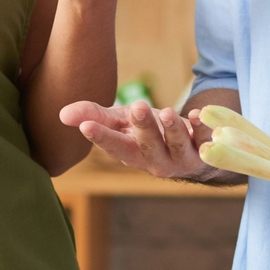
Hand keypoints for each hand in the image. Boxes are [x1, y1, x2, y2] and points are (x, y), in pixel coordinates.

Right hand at [58, 100, 221, 180]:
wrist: (192, 147)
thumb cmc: (149, 131)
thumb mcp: (122, 121)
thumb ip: (95, 116)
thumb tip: (62, 114)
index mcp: (131, 154)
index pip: (114, 147)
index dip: (101, 138)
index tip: (86, 126)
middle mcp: (156, 162)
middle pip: (148, 148)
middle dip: (143, 129)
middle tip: (137, 107)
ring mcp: (183, 160)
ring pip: (178, 147)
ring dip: (173, 130)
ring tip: (168, 112)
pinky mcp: (207, 152)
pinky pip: (207, 140)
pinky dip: (204, 128)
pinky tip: (198, 115)